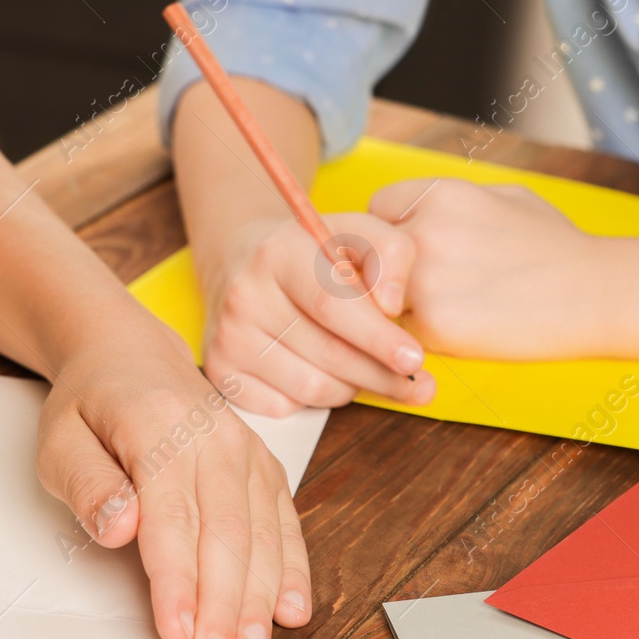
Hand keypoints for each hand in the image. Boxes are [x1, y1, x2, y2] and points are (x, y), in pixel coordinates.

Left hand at [36, 321, 309, 638]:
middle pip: (227, 536)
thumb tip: (121, 527)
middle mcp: (216, 440)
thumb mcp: (60, 440)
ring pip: (261, 536)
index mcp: (160, 427)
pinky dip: (291, 572)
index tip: (178, 632)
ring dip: (260, 601)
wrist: (133, 358)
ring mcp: (248, 454)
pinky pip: (285, 525)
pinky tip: (291, 611)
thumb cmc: (93, 406)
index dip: (178, 582)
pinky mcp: (265, 470)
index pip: (173, 518)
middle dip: (224, 607)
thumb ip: (88, 484)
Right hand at [202, 211, 436, 415]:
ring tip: (362, 363)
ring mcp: (227, 337)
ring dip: (352, 385)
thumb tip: (392, 305)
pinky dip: (317, 397)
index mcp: (278, 252)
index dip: (377, 337)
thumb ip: (389, 253)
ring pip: (313, 389)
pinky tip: (322, 370)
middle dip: (382, 375)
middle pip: (329, 355)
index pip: (332, 303)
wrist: (242, 261)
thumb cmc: (312, 252)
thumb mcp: (356, 232)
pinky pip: (287, 406)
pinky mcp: (221, 371)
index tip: (414, 360)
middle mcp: (245, 296)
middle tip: (418, 384)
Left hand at [368, 179, 621, 358]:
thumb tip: (426, 213)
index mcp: (439, 194)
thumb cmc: (559, 248)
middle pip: (364, 252)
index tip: (405, 256)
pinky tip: (464, 335)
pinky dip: (422, 340)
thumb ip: (454, 203)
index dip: (386, 234)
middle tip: (402, 291)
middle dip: (377, 272)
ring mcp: (423, 278)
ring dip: (396, 309)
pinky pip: (401, 335)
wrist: (594, 292)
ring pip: (375, 298)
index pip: (376, 209)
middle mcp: (423, 230)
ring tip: (444, 313)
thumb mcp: (506, 198)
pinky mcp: (433, 324)